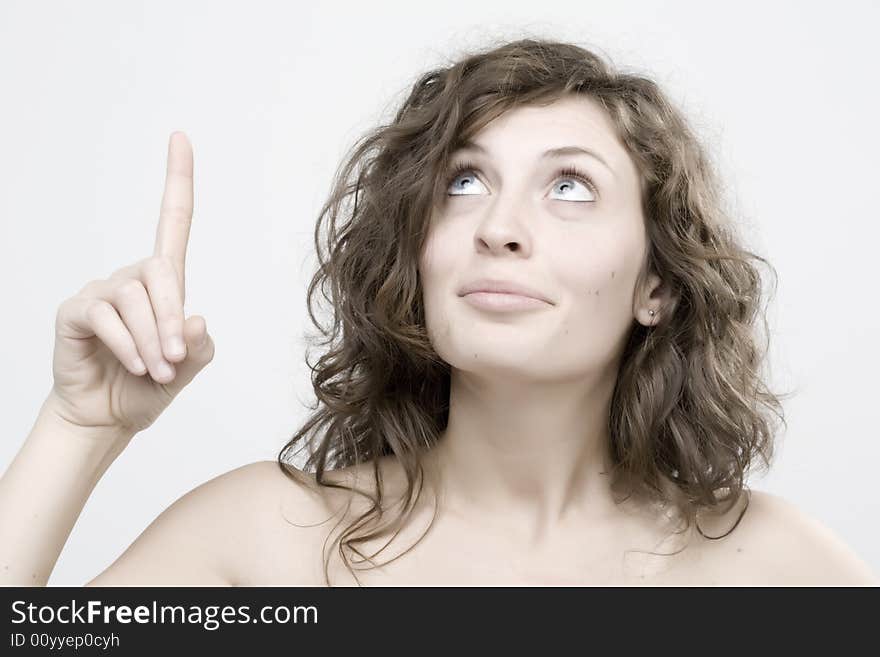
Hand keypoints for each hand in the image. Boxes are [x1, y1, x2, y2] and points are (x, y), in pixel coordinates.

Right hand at [49, 132, 213, 435]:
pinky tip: (136, 365)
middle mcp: (132, 279)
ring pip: (134, 299)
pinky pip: (106, 316)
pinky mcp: (76, 311)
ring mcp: (101, 292)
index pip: (173, 221)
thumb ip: (199, 347)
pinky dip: (128, 344)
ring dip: (153, 338)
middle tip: (176, 360)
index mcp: (164, 285)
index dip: (178, 180)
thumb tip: (197, 318)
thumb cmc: (149, 387)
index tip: (180, 136)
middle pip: (161, 273)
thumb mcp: (188, 369)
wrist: (108, 416)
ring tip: (158, 370)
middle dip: (173, 319)